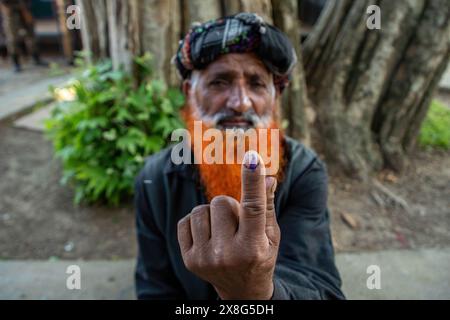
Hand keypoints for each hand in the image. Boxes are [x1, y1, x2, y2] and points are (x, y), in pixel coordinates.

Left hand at [177, 151, 279, 298]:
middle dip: (230, 206)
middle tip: (237, 224)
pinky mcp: (189, 259)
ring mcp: (205, 258)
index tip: (252, 158)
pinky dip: (197, 223)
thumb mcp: (271, 236)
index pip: (253, 208)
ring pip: (200, 210)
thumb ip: (267, 206)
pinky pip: (185, 221)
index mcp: (252, 248)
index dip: (252, 181)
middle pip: (221, 202)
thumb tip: (266, 177)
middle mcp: (227, 255)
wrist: (241, 291)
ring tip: (223, 231)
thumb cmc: (260, 257)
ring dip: (212, 215)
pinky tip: (209, 236)